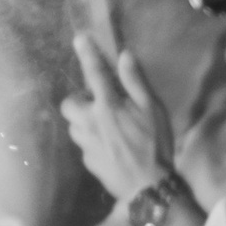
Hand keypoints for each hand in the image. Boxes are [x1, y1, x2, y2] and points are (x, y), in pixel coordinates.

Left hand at [63, 30, 172, 199]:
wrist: (147, 187)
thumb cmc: (155, 145)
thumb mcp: (153, 110)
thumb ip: (136, 82)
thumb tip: (124, 55)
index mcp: (108, 106)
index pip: (94, 73)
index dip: (87, 54)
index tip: (79, 38)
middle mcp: (90, 122)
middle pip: (69, 104)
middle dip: (79, 101)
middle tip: (99, 104)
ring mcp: (86, 143)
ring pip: (74, 125)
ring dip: (84, 121)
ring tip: (105, 126)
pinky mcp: (87, 161)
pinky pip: (83, 144)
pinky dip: (92, 141)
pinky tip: (110, 148)